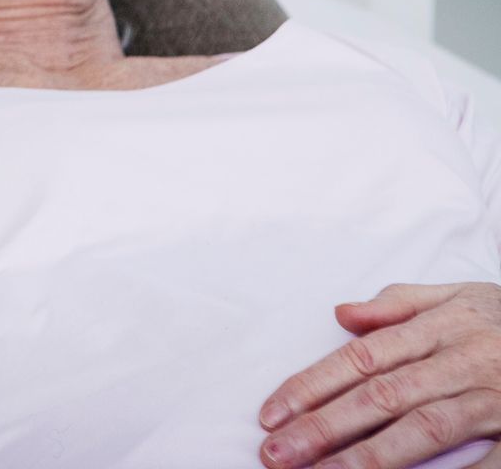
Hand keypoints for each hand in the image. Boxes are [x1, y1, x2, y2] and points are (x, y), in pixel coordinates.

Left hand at [257, 282, 500, 467]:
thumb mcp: (462, 296)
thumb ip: (399, 305)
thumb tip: (341, 314)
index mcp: (442, 327)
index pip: (362, 358)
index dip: (313, 386)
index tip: (270, 414)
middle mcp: (464, 361)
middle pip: (382, 397)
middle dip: (324, 427)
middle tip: (276, 453)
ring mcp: (496, 399)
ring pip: (423, 429)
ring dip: (367, 457)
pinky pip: (484, 463)